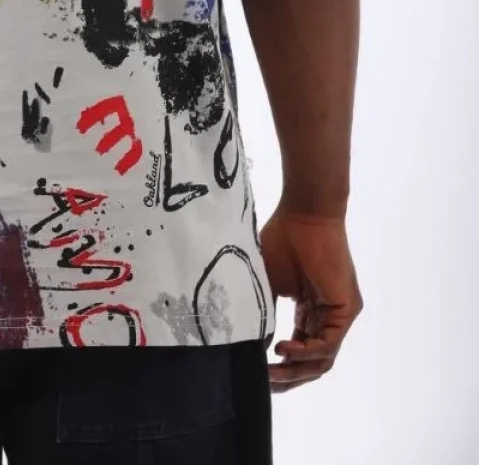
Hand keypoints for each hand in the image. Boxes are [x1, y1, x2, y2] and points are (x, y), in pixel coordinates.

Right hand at [259, 204, 362, 390]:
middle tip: (264, 383)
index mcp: (308, 309)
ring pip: (322, 359)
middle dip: (288, 377)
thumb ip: (264, 313)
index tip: (258, 376)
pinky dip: (305, 352)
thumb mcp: (267, 283)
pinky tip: (282, 350)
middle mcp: (326, 316)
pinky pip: (327, 343)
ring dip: (296, 371)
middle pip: (313, 362)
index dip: (280, 367)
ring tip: (270, 373)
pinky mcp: (346, 310)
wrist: (304, 213)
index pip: (299, 349)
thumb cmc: (283, 239)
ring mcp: (338, 315)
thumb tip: (251, 345)